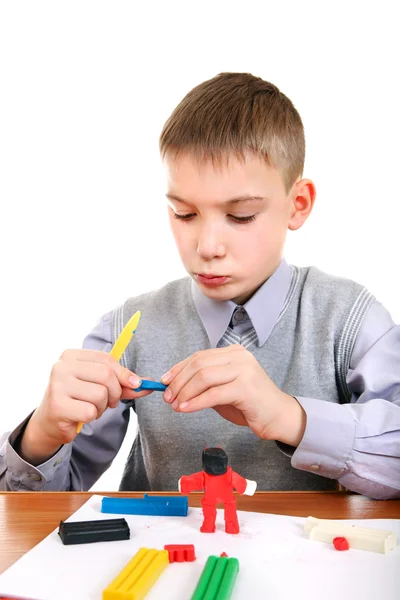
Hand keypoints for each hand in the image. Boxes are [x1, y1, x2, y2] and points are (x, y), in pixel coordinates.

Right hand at [20, 349, 151, 464]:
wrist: (50, 422)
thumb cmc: (78, 400)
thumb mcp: (101, 387)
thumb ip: (124, 383)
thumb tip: (148, 383)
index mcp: (71, 356)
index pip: (106, 360)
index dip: (124, 374)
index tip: (135, 384)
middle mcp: (61, 366)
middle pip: (105, 376)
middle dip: (115, 393)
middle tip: (110, 402)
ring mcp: (57, 385)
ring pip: (100, 394)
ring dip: (102, 407)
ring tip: (90, 408)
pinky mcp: (57, 405)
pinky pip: (90, 411)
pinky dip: (91, 417)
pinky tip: (80, 416)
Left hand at [161, 345, 305, 444]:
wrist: (279, 417)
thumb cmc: (250, 404)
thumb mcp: (224, 389)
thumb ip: (204, 384)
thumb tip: (175, 386)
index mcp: (233, 352)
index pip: (199, 356)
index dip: (179, 369)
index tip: (165, 382)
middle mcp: (239, 357)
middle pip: (199, 364)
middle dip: (179, 382)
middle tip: (168, 397)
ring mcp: (244, 370)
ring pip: (203, 377)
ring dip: (185, 392)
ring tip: (176, 405)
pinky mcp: (245, 388)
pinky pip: (213, 394)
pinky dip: (195, 402)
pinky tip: (186, 409)